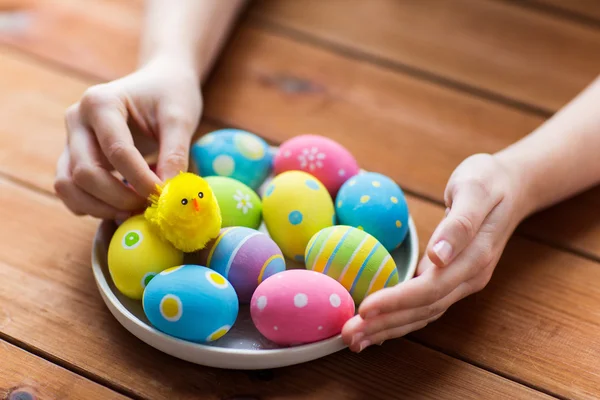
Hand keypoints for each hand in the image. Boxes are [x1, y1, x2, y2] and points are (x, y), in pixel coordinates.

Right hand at [54, 56, 202, 219]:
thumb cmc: (170, 95)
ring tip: (135, 210)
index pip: (117, 151)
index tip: (164, 196)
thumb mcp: (180, 119)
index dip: (141, 180)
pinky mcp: (73, 158)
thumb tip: (168, 195)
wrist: (159, 83)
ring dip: (100, 207)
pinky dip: (91, 207)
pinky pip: (70, 192)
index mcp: (101, 102)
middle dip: (119, 197)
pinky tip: (121, 207)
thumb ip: (175, 154)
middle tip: (150, 206)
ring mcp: (71, 140)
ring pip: (68, 186)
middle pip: (85, 172)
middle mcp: (77, 120)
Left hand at [341, 153, 525, 351]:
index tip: (365, 308)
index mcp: (474, 257)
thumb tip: (439, 256)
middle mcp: (468, 278)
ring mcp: (461, 282)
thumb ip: (459, 224)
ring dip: (388, 329)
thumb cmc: (488, 181)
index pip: (430, 288)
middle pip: (423, 309)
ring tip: (355, 340)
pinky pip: (424, 306)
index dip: (397, 301)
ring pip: (422, 314)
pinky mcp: (451, 279)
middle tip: (348, 335)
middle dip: (384, 324)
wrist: (511, 187)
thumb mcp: (475, 190)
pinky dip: (400, 319)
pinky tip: (378, 327)